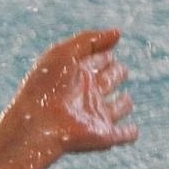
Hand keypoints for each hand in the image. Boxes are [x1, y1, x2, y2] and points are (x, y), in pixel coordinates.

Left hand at [6, 29, 137, 155]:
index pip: (98, 60)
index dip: (103, 55)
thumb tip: (118, 34)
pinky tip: (132, 131)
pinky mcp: (102, 135)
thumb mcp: (62, 54)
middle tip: (118, 70)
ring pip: (118, 108)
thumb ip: (89, 40)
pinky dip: (129, 133)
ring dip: (124, 104)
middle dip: (117, 73)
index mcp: (76, 75)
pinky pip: (122, 135)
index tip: (106, 51)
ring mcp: (95, 115)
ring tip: (125, 100)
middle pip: (109, 80)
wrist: (36, 126)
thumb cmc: (44, 88)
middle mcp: (86, 94)